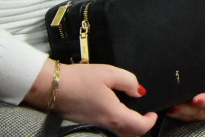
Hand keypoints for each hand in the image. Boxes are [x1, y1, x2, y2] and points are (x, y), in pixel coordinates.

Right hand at [26, 61, 155, 136]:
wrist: (51, 87)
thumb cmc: (79, 79)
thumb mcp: (109, 73)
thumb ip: (128, 81)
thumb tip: (139, 91)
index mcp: (114, 114)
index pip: (139, 127)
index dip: (150, 121)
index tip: (153, 113)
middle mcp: (105, 125)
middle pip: (129, 133)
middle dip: (139, 126)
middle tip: (144, 114)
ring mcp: (94, 125)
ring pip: (117, 132)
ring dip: (127, 125)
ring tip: (130, 111)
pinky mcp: (86, 123)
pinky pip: (106, 127)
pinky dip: (115, 122)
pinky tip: (113, 108)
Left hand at [166, 50, 204, 121]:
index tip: (196, 99)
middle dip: (191, 110)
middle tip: (176, 106)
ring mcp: (204, 109)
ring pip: (193, 115)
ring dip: (182, 113)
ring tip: (171, 108)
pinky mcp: (193, 110)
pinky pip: (185, 115)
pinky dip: (178, 113)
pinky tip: (169, 109)